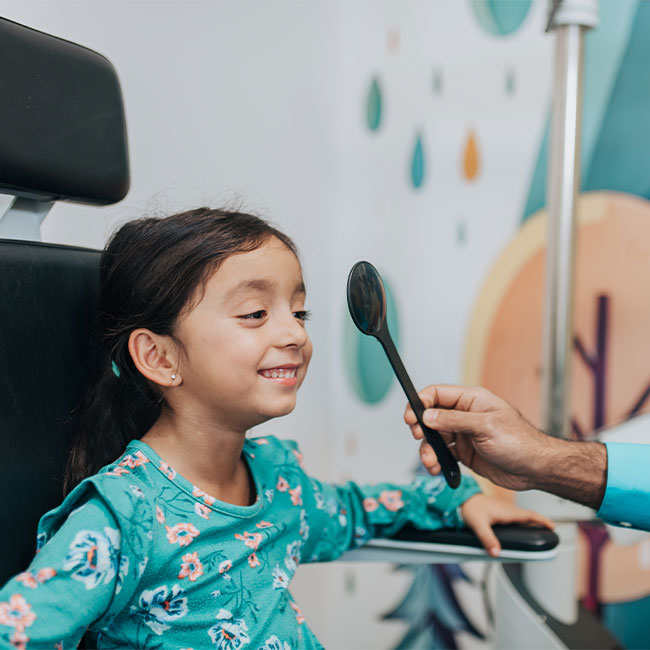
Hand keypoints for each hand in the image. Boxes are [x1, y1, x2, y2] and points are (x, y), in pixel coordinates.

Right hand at [404, 384, 553, 490]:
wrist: (535, 469)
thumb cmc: (520, 442)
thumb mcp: (485, 427)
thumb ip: (453, 421)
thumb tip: (427, 416)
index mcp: (471, 399)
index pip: (436, 394)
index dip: (420, 403)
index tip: (411, 417)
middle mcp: (464, 415)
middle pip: (430, 416)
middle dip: (421, 428)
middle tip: (419, 437)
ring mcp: (463, 434)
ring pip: (434, 437)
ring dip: (428, 449)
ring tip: (431, 462)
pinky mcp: (464, 452)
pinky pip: (442, 453)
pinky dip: (436, 460)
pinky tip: (437, 468)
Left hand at [460, 493, 554, 556]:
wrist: (459, 497)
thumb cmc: (468, 508)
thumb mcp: (478, 525)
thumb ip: (487, 539)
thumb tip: (496, 553)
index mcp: (506, 512)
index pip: (529, 515)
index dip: (542, 521)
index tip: (553, 526)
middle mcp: (507, 509)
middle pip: (528, 516)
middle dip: (540, 522)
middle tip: (551, 529)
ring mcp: (503, 509)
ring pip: (521, 515)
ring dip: (532, 520)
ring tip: (540, 528)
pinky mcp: (498, 510)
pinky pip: (515, 515)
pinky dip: (522, 520)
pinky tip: (520, 526)